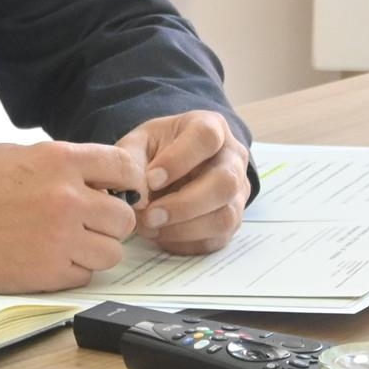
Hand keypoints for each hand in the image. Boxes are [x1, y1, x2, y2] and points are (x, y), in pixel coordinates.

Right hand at [0, 141, 145, 292]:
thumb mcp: (18, 154)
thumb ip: (61, 164)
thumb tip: (95, 177)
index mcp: (60, 161)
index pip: (124, 168)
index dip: (127, 181)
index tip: (120, 190)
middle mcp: (67, 199)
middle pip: (124, 217)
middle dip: (111, 220)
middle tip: (93, 222)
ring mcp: (59, 239)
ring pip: (111, 253)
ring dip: (97, 248)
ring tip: (70, 242)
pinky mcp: (46, 273)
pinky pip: (84, 276)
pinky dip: (74, 269)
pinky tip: (51, 257)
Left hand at [116, 111, 253, 254]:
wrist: (172, 166)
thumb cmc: (157, 149)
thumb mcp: (139, 142)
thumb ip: (131, 160)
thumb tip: (137, 195)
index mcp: (211, 126)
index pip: (206, 137)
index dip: (179, 159)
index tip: (151, 178)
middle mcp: (233, 158)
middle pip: (224, 183)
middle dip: (184, 204)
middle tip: (149, 215)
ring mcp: (237, 192)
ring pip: (225, 216)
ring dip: (184, 228)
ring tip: (150, 227)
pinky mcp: (232, 221)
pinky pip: (217, 238)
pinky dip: (186, 242)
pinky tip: (161, 234)